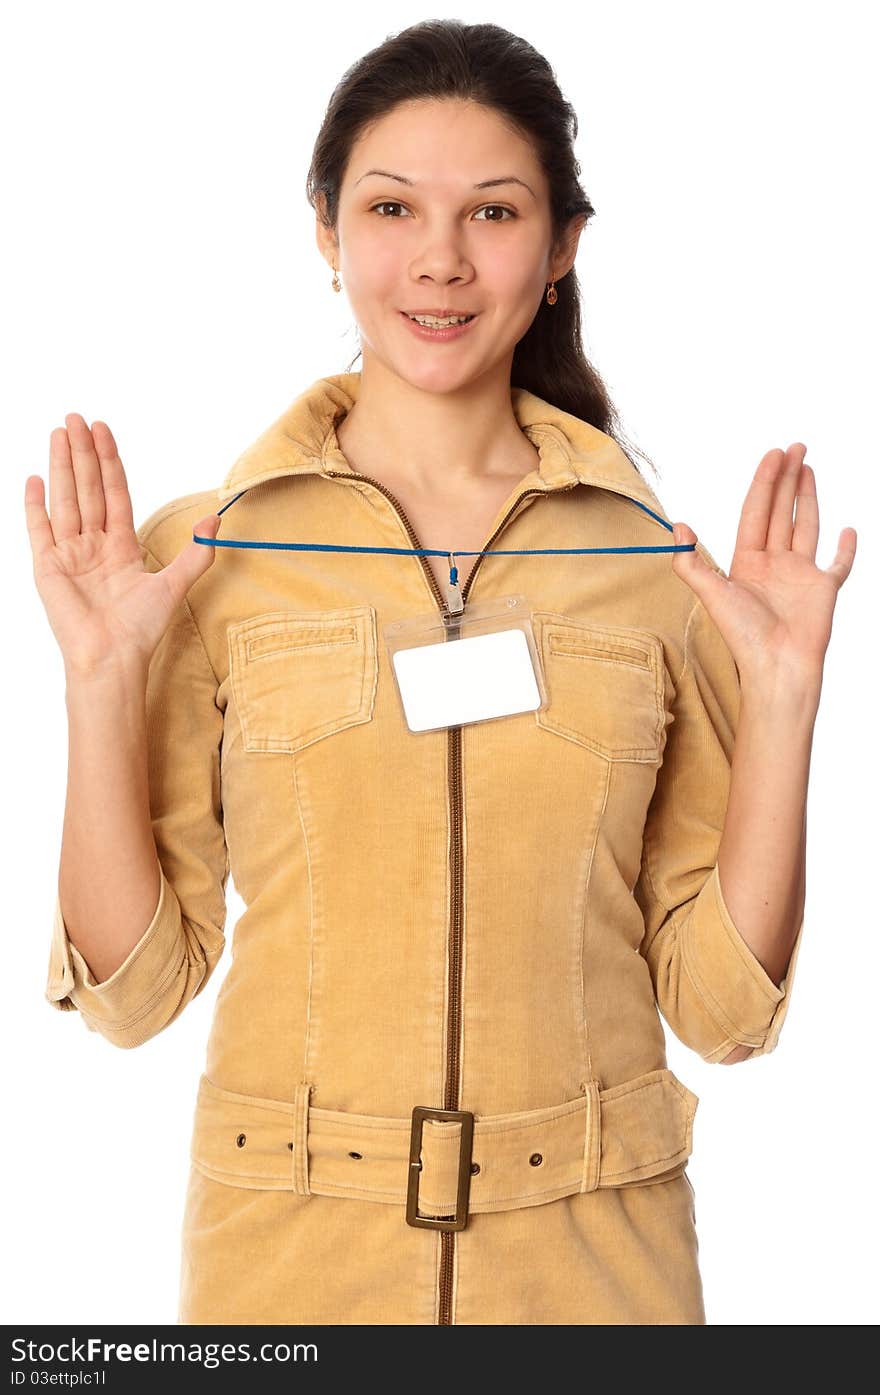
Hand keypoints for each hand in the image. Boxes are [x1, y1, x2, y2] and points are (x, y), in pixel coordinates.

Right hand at [25, 413, 221, 677]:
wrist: (113, 658)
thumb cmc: (140, 630)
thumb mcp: (174, 585)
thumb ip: (196, 552)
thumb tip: (217, 520)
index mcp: (120, 547)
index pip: (114, 493)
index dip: (110, 462)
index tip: (104, 431)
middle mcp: (93, 546)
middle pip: (87, 488)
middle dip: (83, 453)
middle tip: (77, 418)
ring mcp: (68, 555)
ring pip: (65, 499)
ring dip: (62, 466)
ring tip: (59, 433)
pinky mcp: (47, 568)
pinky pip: (39, 529)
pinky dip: (35, 504)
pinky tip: (35, 477)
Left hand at [670, 443, 856, 688]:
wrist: (777, 666)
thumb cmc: (744, 636)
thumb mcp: (711, 595)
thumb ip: (690, 562)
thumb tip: (676, 527)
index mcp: (747, 562)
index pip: (756, 512)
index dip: (764, 482)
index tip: (772, 455)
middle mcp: (774, 564)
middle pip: (780, 512)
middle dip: (786, 479)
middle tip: (795, 447)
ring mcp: (800, 575)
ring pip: (805, 527)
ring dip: (807, 498)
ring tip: (808, 468)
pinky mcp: (824, 590)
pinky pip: (838, 564)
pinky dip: (845, 549)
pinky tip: (848, 530)